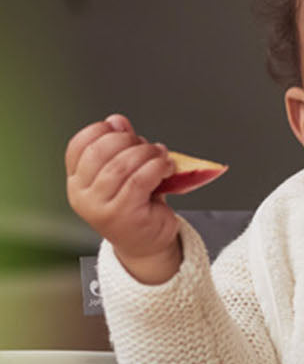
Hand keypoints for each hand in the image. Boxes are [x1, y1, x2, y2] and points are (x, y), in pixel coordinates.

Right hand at [65, 114, 181, 282]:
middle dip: (128, 141)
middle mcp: (82, 195)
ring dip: (147, 153)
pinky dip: (157, 166)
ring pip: (121, 165)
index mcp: (77, 181)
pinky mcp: (123, 215)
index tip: (122, 129)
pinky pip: (140, 180)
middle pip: (100, 151)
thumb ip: (120, 146)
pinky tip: (166, 167)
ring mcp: (100, 208)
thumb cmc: (137, 204)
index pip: (79, 145)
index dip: (101, 130)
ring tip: (160, 156)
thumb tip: (116, 121)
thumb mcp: (125, 171)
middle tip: (148, 146)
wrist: (148, 242)